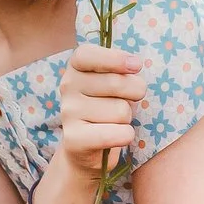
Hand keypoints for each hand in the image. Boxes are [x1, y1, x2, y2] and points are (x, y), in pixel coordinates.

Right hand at [53, 42, 144, 184]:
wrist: (87, 149)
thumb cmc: (107, 107)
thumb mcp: (114, 84)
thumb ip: (121, 72)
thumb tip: (134, 65)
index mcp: (76, 67)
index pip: (88, 54)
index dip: (114, 58)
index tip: (136, 65)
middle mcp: (67, 87)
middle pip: (117, 83)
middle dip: (134, 93)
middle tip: (127, 101)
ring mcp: (68, 113)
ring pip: (121, 110)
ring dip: (127, 118)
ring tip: (113, 121)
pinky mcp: (74, 139)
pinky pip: (117, 134)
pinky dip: (126, 136)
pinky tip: (117, 136)